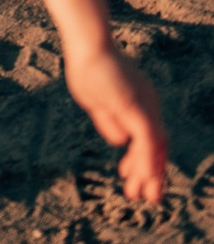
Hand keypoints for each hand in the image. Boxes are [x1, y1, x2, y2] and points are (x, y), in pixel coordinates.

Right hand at [65, 43, 167, 203]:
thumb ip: (109, 121)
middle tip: (147, 198)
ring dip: (150, 173)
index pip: (148, 138)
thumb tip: (120, 142)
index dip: (142, 161)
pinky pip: (148, 142)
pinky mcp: (138, 110)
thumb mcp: (95, 100)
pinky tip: (144, 176)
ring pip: (155, 147)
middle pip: (157, 146)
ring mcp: (146, 106)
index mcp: (140, 103)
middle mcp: (149, 105)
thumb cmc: (86, 67)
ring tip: (146, 196)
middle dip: (151, 174)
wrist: (88, 44)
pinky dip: (147, 161)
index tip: (128, 178)